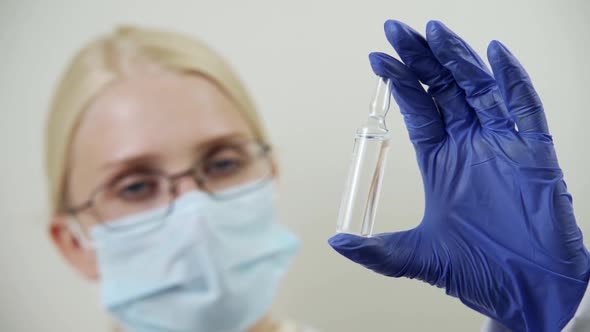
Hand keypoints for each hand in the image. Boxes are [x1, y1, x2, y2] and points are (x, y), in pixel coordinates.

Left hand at [329, 20, 589, 330]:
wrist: (524, 294)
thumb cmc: (475, 273)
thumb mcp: (415, 258)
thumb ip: (376, 251)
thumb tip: (335, 242)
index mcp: (440, 160)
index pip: (418, 109)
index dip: (398, 83)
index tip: (377, 58)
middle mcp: (469, 145)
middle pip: (442, 89)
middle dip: (420, 58)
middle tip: (396, 30)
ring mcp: (502, 145)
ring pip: (478, 89)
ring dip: (457, 58)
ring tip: (433, 31)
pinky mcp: (535, 154)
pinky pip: (525, 108)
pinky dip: (512, 80)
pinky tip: (494, 53)